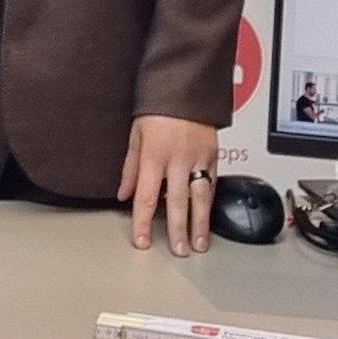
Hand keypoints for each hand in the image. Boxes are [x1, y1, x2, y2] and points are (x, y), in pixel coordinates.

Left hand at [119, 114, 222, 254]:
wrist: (185, 88)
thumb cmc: (157, 109)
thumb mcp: (135, 135)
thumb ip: (130, 168)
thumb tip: (124, 195)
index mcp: (154, 156)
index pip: (146, 197)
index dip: (143, 222)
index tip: (142, 241)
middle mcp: (177, 159)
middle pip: (177, 202)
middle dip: (177, 230)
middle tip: (179, 250)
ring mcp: (198, 158)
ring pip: (201, 197)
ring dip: (200, 223)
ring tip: (200, 243)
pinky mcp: (214, 156)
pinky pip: (212, 183)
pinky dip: (210, 202)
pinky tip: (209, 218)